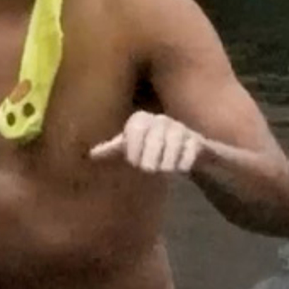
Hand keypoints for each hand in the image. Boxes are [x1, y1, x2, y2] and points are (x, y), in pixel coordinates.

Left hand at [88, 111, 208, 174]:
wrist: (184, 150)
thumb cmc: (151, 148)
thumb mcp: (130, 148)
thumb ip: (112, 150)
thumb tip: (90, 154)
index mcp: (141, 120)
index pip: (135, 129)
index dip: (133, 147)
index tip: (133, 162)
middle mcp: (161, 120)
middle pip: (155, 137)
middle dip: (151, 156)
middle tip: (149, 169)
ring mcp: (180, 129)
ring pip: (174, 144)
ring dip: (167, 161)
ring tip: (164, 168)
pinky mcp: (197, 141)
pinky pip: (192, 150)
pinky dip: (185, 162)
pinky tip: (181, 167)